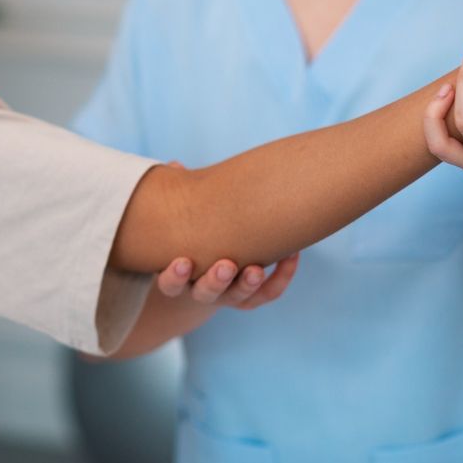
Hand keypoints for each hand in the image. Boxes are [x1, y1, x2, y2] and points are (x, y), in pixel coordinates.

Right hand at [151, 159, 300, 309]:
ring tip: (257, 268)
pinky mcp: (252, 296)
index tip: (184, 261)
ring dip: (248, 284)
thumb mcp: (181, 218)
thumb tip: (176, 165)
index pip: (170, 285)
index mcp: (178, 275)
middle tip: (226, 264)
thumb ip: (178, 196)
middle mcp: (202, 290)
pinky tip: (292, 255)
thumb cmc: (192, 232)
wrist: (207, 265)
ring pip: (238, 297)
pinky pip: (268, 292)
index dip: (175, 276)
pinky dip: (281, 277)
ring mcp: (228, 295)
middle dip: (216, 280)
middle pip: (206, 293)